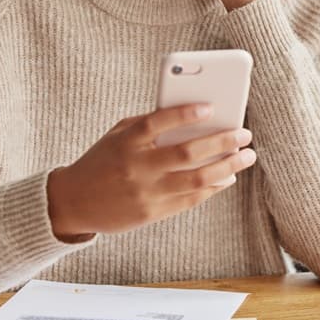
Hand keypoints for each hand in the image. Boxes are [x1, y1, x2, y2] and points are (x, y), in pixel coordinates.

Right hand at [46, 104, 255, 239]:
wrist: (74, 201)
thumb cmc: (104, 159)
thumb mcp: (118, 135)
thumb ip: (149, 125)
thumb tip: (195, 117)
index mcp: (127, 141)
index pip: (159, 121)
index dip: (186, 113)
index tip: (211, 107)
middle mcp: (137, 166)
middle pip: (187, 152)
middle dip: (222, 142)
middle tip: (245, 134)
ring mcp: (146, 192)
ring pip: (196, 180)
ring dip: (227, 167)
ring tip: (246, 156)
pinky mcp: (151, 213)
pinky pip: (190, 199)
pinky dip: (213, 187)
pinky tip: (227, 176)